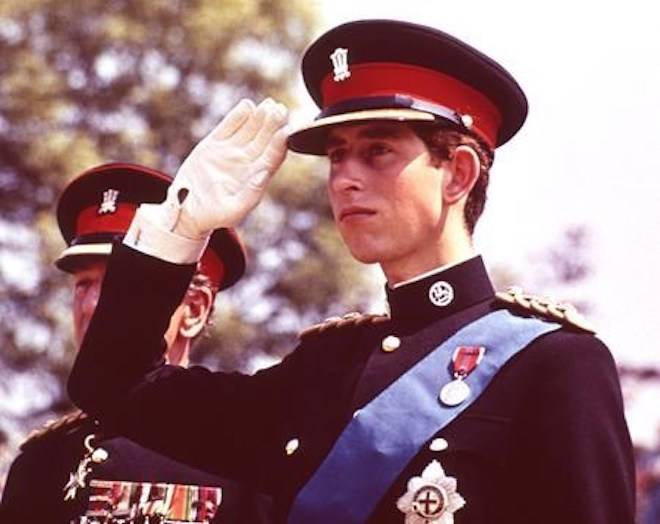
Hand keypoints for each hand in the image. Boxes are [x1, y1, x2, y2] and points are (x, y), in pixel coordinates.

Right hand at [165, 98, 288, 238]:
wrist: (186, 211)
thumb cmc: (213, 216)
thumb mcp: (233, 211)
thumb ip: (251, 194)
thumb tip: (264, 174)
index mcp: (256, 177)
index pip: (272, 157)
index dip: (279, 144)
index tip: (285, 131)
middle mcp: (247, 162)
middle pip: (264, 139)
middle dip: (273, 124)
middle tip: (280, 109)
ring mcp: (231, 151)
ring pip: (249, 129)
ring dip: (259, 117)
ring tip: (267, 105)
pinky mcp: (214, 145)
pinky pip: (228, 127)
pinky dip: (237, 116)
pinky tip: (247, 106)